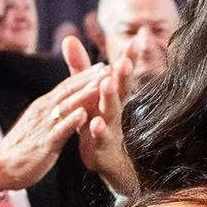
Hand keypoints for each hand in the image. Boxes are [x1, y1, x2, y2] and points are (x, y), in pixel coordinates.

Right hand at [0, 66, 108, 206]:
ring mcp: (44, 126)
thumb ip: (53, 111)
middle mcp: (44, 111)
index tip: (103, 65)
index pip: (67, 86)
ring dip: (83, 95)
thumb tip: (65, 101)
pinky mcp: (45, 143)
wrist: (2, 165)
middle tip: (108, 68)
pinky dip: (71, 121)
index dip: (85, 75)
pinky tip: (84, 114)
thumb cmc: (24, 146)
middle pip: (68, 91)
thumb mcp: (41, 122)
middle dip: (88, 79)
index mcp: (45, 106)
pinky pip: (60, 130)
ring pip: (66, 107)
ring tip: (99, 85)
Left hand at [64, 36, 138, 196]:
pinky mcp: (102, 151)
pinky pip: (101, 141)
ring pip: (112, 113)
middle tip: (124, 58)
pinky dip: (99, 132)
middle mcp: (116, 113)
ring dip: (110, 98)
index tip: (138, 37)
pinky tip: (96, 123)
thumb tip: (69, 37)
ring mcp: (112, 132)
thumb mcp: (89, 97)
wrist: (112, 169)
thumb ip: (80, 69)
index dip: (128, 57)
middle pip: (122, 91)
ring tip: (108, 82)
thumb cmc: (100, 128)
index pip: (121, 75)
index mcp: (113, 99)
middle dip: (124, 74)